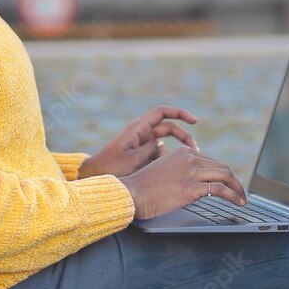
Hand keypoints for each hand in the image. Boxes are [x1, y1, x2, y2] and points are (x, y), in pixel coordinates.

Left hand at [77, 106, 199, 178]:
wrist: (93, 177)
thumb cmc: (110, 168)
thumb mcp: (133, 159)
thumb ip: (151, 150)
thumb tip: (164, 146)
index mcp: (137, 128)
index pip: (162, 112)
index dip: (180, 113)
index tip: (194, 121)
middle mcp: (140, 133)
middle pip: (168, 128)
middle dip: (183, 137)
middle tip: (195, 150)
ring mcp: (140, 144)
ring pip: (164, 144)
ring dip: (173, 153)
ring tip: (181, 167)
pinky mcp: (140, 155)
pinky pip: (157, 154)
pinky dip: (164, 161)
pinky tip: (167, 173)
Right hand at [120, 146, 248, 218]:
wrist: (131, 193)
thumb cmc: (143, 187)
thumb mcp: (164, 170)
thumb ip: (181, 171)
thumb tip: (194, 183)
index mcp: (184, 152)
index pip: (212, 162)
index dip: (223, 174)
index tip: (229, 183)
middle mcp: (190, 158)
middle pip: (222, 168)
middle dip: (234, 181)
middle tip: (240, 192)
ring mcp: (192, 172)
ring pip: (226, 176)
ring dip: (238, 188)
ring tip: (243, 199)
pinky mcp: (192, 187)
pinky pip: (221, 189)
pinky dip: (234, 196)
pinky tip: (238, 202)